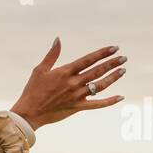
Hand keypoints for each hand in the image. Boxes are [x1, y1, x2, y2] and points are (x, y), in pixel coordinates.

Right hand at [8, 38, 126, 129]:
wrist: (29, 113)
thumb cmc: (32, 91)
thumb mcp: (40, 70)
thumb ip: (52, 55)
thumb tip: (58, 40)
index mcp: (65, 72)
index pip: (88, 60)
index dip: (102, 53)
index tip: (114, 48)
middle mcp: (73, 83)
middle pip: (97, 71)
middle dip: (112, 63)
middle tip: (123, 58)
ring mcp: (76, 96)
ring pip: (100, 86)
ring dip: (113, 77)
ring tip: (122, 71)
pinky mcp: (77, 107)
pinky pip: (97, 104)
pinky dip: (109, 101)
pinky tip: (120, 97)